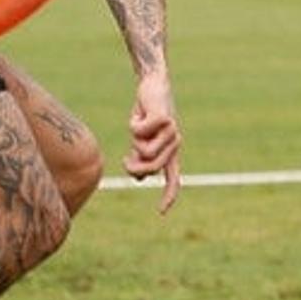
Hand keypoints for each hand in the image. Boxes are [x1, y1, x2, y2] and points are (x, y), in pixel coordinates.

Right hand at [121, 71, 180, 214]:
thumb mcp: (141, 142)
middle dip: (133, 167)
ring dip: (133, 140)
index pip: (173, 178)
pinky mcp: (165, 118)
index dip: (168, 195)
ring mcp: (172, 132)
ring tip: (138, 127)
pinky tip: (139, 114)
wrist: (152, 86)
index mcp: (171, 153)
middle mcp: (175, 145)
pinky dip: (133, 123)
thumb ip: (141, 159)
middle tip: (125, 159)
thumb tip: (140, 178)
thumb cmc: (146, 116)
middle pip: (150, 168)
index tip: (161, 213)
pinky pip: (139, 132)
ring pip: (144, 150)